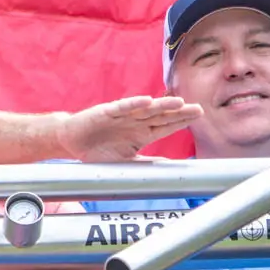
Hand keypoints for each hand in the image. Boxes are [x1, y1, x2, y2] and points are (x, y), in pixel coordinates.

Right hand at [62, 96, 203, 160]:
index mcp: (142, 133)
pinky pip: (122, 107)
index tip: (198, 116)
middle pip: (161, 116)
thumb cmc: (98, 150)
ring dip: (162, 105)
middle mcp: (136, 122)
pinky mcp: (106, 112)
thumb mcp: (125, 162)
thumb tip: (168, 168)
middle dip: (179, 112)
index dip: (181, 120)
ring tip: (179, 102)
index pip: (166, 126)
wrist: (72, 141)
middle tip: (198, 109)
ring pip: (146, 109)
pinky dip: (133, 104)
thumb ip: (146, 163)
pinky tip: (146, 101)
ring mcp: (123, 116)